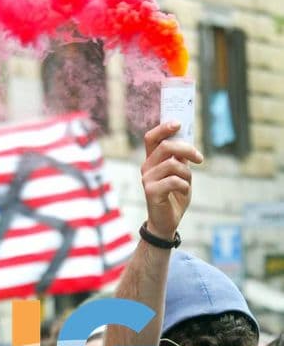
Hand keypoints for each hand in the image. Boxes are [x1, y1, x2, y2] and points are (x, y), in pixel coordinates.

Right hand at [141, 122, 202, 238]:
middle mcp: (146, 168)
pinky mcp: (151, 192)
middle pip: (166, 146)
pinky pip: (174, 181)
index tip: (179, 123)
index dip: (163, 128)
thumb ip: (181, 159)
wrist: (167, 222)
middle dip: (186, 149)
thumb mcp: (181, 174)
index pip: (152, 138)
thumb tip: (188, 141)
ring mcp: (147, 179)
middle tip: (199, 158)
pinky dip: (184, 186)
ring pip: (173, 165)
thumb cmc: (174, 197)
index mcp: (152, 161)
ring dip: (187, 173)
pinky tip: (183, 192)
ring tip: (187, 183)